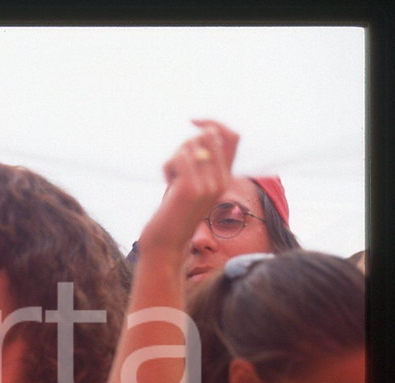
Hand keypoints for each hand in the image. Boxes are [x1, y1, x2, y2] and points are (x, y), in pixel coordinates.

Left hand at [139, 119, 238, 256]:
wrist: (166, 243)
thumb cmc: (173, 211)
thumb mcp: (190, 183)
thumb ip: (200, 161)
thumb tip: (203, 131)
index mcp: (226, 177)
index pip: (233, 136)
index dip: (214, 122)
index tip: (194, 121)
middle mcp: (223, 180)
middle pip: (207, 136)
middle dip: (185, 145)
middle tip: (175, 168)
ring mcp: (209, 184)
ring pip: (191, 145)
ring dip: (174, 159)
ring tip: (172, 181)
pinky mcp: (192, 188)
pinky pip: (178, 157)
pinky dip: (167, 167)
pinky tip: (167, 185)